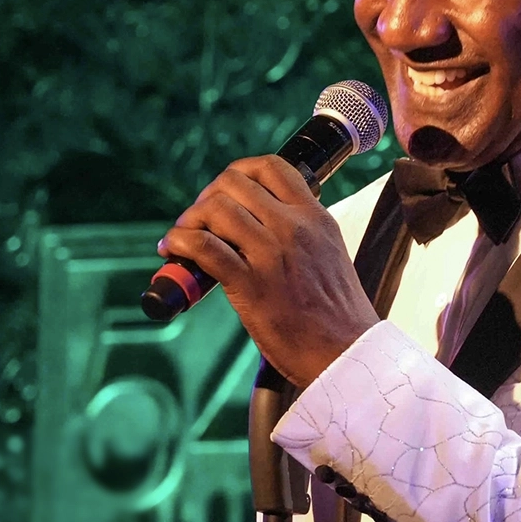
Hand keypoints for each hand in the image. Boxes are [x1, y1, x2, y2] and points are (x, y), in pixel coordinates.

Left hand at [159, 156, 380, 386]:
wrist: (347, 355)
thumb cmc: (336, 314)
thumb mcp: (328, 254)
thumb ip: (300, 233)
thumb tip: (258, 226)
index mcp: (315, 217)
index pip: (271, 167)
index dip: (238, 172)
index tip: (225, 193)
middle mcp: (294, 227)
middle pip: (234, 182)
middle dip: (207, 196)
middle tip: (198, 220)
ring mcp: (271, 254)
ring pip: (216, 209)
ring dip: (188, 219)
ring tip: (181, 236)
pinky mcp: (251, 285)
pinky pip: (203, 247)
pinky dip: (180, 242)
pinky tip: (173, 250)